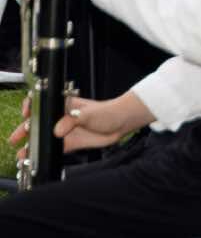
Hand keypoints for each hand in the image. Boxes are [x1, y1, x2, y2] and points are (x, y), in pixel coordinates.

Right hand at [10, 91, 151, 155]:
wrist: (122, 123)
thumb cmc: (107, 111)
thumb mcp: (89, 113)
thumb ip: (73, 120)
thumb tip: (58, 130)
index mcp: (65, 105)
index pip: (43, 104)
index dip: (31, 108)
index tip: (26, 114)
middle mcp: (62, 118)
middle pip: (39, 123)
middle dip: (25, 130)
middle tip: (15, 139)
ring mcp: (65, 131)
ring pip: (44, 137)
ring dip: (31, 145)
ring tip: (20, 154)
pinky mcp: (70, 143)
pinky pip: (53, 148)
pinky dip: (43, 153)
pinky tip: (34, 159)